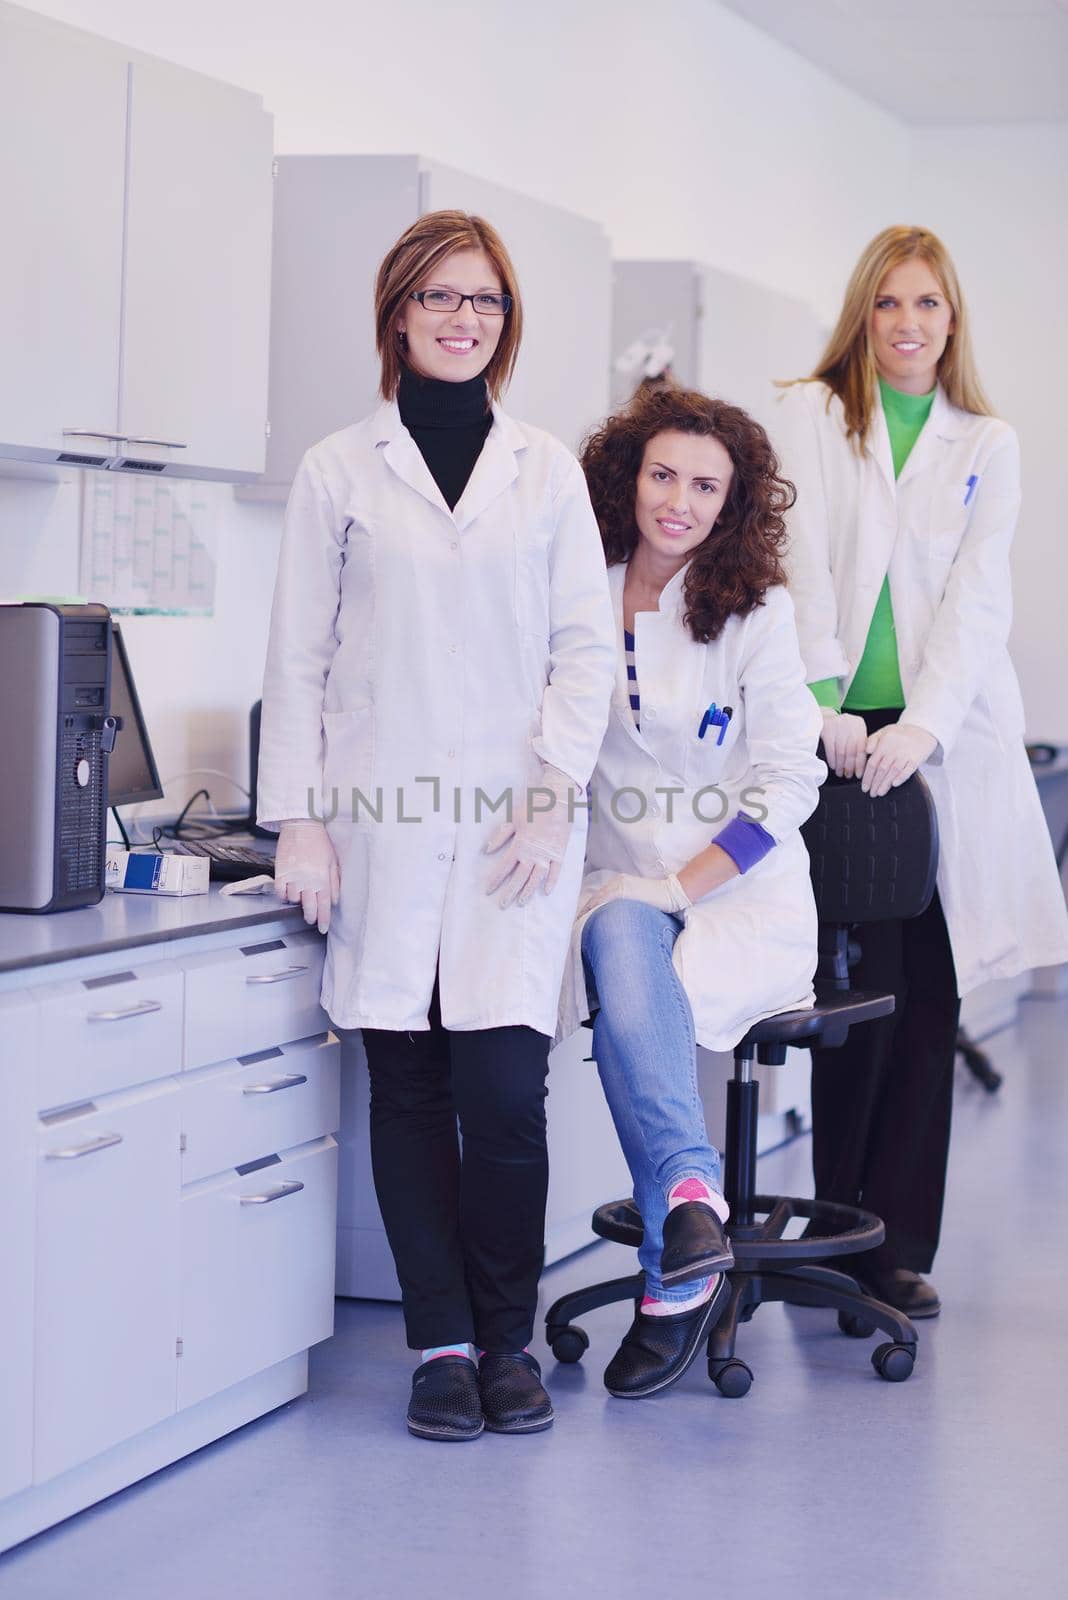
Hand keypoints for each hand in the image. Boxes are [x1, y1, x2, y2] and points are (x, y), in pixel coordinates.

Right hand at [274, 820, 339, 932]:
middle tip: (312, 919)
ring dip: (297, 903)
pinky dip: (283, 895)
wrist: (301, 825)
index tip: (323, 928)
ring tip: (301, 897)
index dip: (324, 920)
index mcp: (323, 878)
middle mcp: (308, 880)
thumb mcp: (333, 861)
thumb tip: (336, 900)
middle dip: (311, 917)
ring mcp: (293, 876)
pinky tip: (288, 892)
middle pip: (309, 907)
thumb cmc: (319, 841)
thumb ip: (335, 882)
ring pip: (293, 900)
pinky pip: (280, 891)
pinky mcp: (280, 871)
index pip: (325, 905)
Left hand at [484, 765, 576, 907]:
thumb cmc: (533, 807)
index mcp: (520, 845)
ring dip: (528, 891)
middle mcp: (533, 854)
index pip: (504, 868)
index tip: (488, 890)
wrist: (556, 799)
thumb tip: (487, 850)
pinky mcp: (559, 853)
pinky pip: (555, 871)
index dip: (495, 880)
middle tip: (502, 905)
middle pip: (519, 878)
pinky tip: (546, 892)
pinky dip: (551, 882)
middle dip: (510, 892)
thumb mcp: (513, 819)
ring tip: (521, 902)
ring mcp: (547, 855)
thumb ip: (500, 836)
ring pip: (536, 879)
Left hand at [579, 872, 691, 920]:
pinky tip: (586, 921)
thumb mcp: (640, 897)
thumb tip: (621, 916)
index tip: (582, 918)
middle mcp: (617, 883)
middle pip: (595, 899)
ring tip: (576, 925)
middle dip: (584, 911)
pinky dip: (593, 912)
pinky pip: (602, 903)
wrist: (672, 892)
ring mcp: (619, 887)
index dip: (590, 908)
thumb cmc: (660, 898)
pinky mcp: (622, 893)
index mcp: (620, 883)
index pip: (600, 897)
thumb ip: (628, 902)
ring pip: (596, 901)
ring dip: (586, 913)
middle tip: (574, 923)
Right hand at [819, 708, 869, 779]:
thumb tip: (862, 765)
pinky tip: (833, 766)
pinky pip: (831, 749)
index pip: (861, 748)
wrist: (824, 717)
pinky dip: (832, 759)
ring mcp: (838, 726)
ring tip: (840, 773)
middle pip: (851, 751)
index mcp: (859, 725)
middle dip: (850, 766)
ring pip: (841, 751)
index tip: (858, 774)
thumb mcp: (853, 732)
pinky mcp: (827, 729)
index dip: (860, 764)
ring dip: (840, 765)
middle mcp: (850, 724)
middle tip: (848, 775)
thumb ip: (859, 744)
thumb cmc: (841, 728)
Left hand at [861, 723, 937, 797]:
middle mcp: (894, 749)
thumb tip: (866, 751)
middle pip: (882, 769)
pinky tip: (895, 784)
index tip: (864, 787)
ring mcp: (906, 754)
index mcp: (884, 743)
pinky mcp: (916, 758)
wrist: (921, 731)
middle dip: (875, 783)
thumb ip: (872, 740)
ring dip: (886, 784)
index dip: (867, 777)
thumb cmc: (899, 734)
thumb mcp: (883, 732)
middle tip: (871, 793)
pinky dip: (901, 777)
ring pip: (893, 771)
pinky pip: (909, 770)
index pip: (873, 763)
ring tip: (879, 793)